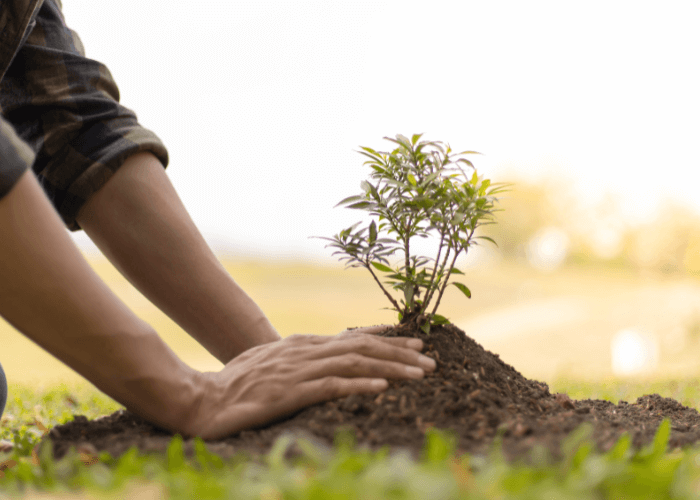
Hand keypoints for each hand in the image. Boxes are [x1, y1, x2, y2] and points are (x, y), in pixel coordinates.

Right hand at [186, 325, 435, 439]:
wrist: (201, 400)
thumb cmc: (237, 384)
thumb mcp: (273, 364)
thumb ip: (301, 360)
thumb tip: (329, 361)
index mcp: (302, 345)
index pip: (352, 339)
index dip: (386, 340)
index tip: (415, 342)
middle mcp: (304, 352)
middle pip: (361, 348)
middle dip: (400, 353)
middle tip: (430, 360)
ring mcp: (297, 371)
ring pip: (354, 363)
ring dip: (391, 366)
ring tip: (421, 373)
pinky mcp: (288, 393)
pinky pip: (330, 386)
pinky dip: (358, 384)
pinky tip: (382, 388)